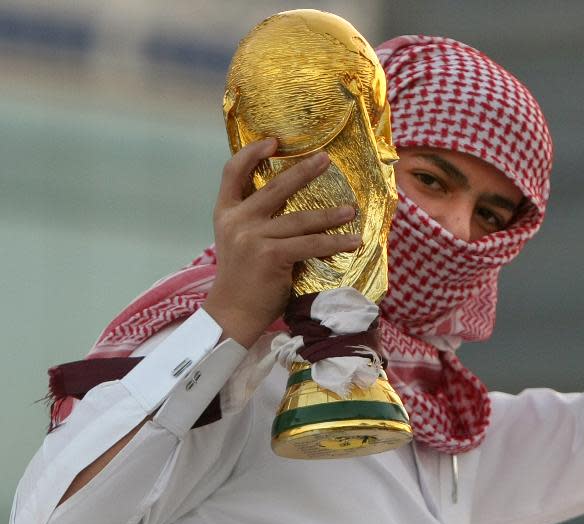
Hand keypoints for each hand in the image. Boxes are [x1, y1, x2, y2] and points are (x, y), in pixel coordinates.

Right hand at [203, 138, 360, 347]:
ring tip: (351, 209)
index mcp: (226, 213)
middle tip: (326, 160)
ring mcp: (252, 238)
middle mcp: (237, 221)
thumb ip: (255, 220)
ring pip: (300, 218)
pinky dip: (334, 242)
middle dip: (304, 171)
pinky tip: (351, 242)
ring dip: (330, 214)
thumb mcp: (239, 242)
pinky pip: (310, 244)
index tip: (273, 141)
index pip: (232, 173)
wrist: (232, 315)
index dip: (252, 153)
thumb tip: (292, 201)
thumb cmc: (243, 279)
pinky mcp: (270, 256)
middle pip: (275, 187)